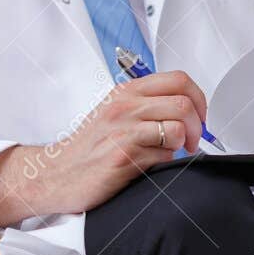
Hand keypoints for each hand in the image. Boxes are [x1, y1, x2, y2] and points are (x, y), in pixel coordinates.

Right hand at [0, 70, 211, 231]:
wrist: (54, 174)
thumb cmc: (88, 147)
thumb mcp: (116, 113)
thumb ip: (148, 105)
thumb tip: (189, 110)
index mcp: (127, 91)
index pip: (180, 80)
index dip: (199, 99)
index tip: (199, 117)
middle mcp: (125, 106)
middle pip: (185, 103)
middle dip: (197, 126)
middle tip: (192, 141)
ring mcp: (123, 130)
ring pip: (178, 128)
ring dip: (182, 145)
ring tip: (169, 153)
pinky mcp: (123, 155)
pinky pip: (164, 155)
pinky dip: (166, 161)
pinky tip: (150, 165)